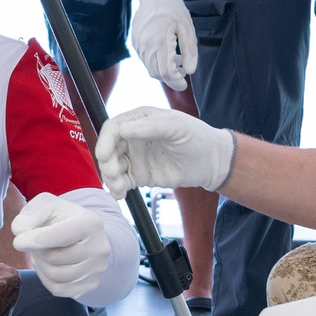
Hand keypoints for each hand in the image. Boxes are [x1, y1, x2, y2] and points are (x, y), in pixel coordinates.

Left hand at [8, 192, 111, 298]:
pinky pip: (59, 290)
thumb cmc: (62, 219)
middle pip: (54, 258)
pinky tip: (48, 266)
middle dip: (37, 251)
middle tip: (35, 244)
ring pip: (56, 276)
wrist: (85, 236)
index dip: (34, 240)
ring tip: (41, 254)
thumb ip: (31, 213)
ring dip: (40, 265)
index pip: (60, 236)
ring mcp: (97, 269)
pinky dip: (46, 279)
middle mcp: (99, 247)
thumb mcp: (47, 205)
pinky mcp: (91, 284)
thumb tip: (19, 230)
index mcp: (91, 223)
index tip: (18, 241)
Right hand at [94, 105, 234, 197]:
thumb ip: (150, 126)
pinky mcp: (140, 175)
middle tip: (113, 174)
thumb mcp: (176, 127)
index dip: (105, 141)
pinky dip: (117, 188)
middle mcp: (134, 137)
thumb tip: (123, 130)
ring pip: (113, 167)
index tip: (103, 156)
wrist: (211, 164)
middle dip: (107, 162)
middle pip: (109, 149)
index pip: (113, 128)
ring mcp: (136, 157)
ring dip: (110, 178)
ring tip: (119, 188)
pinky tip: (120, 195)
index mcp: (140, 120)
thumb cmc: (197, 138)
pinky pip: (122, 182)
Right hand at [128, 0, 197, 89]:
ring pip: (150, 67)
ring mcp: (139, 45)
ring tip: (176, 60)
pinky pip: (145, 58)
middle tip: (182, 73)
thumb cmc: (174, 10)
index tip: (184, 84)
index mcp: (160, 44)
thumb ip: (189, 52)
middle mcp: (146, 47)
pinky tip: (166, 52)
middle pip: (156, 73)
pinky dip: (155, 61)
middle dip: (170, 78)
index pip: (166, 73)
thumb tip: (190, 71)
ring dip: (162, 69)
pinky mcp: (135, 42)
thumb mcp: (187, 29)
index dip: (176, 82)